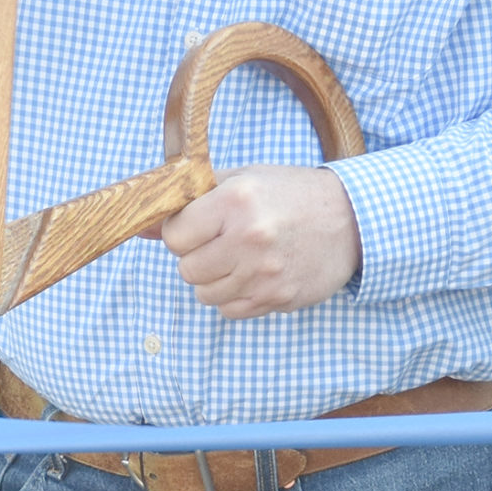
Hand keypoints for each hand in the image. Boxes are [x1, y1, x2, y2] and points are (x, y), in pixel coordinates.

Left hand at [157, 165, 360, 319]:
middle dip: (196, 257)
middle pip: (186, 269)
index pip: (174, 236)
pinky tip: (254, 274)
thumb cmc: (290, 193)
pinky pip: (231, 311)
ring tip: (238, 257)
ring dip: (214, 279)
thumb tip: (139, 226)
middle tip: (220, 242)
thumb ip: (188, 200)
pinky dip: (235, 297)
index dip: (181, 233)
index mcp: (235, 202)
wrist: (352, 218)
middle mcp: (249, 239)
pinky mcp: (279, 298)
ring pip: (205, 294)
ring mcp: (265, 273)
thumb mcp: (241, 179)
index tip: (197, 226)